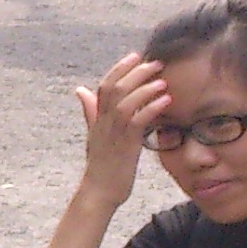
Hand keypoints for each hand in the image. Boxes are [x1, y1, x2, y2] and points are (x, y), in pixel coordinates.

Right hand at [75, 52, 169, 195]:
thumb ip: (91, 111)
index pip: (104, 86)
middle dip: (135, 72)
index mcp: (97, 119)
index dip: (119, 68)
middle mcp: (103, 123)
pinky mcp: (126, 145)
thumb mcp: (95, 134)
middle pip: (115, 89)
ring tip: (162, 81)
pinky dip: (152, 108)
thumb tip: (81, 90)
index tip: (135, 55)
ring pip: (125, 102)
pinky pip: (138, 121)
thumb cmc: (101, 165)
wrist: (99, 191)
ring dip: (144, 88)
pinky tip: (165, 101)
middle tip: (155, 63)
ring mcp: (113, 133)